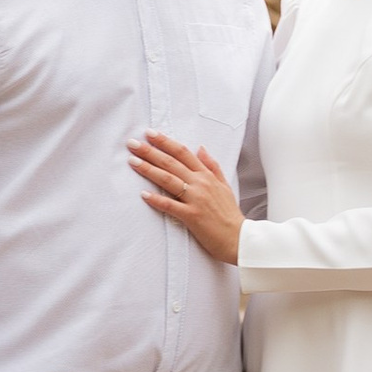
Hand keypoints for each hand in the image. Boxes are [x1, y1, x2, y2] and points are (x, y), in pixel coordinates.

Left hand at [130, 131, 242, 263]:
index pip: (183, 152)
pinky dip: (157, 199)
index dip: (165, 142)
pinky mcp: (192, 216)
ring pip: (168, 179)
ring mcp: (196, 199)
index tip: (150, 133)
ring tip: (132, 162)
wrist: (239, 238)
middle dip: (150, 151)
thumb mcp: (224, 185)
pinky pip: (170, 206)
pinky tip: (143, 194)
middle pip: (171, 162)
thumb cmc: (230, 214)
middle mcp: (200, 183)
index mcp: (206, 175)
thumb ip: (212, 166)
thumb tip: (201, 148)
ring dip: (149, 169)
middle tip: (133, 143)